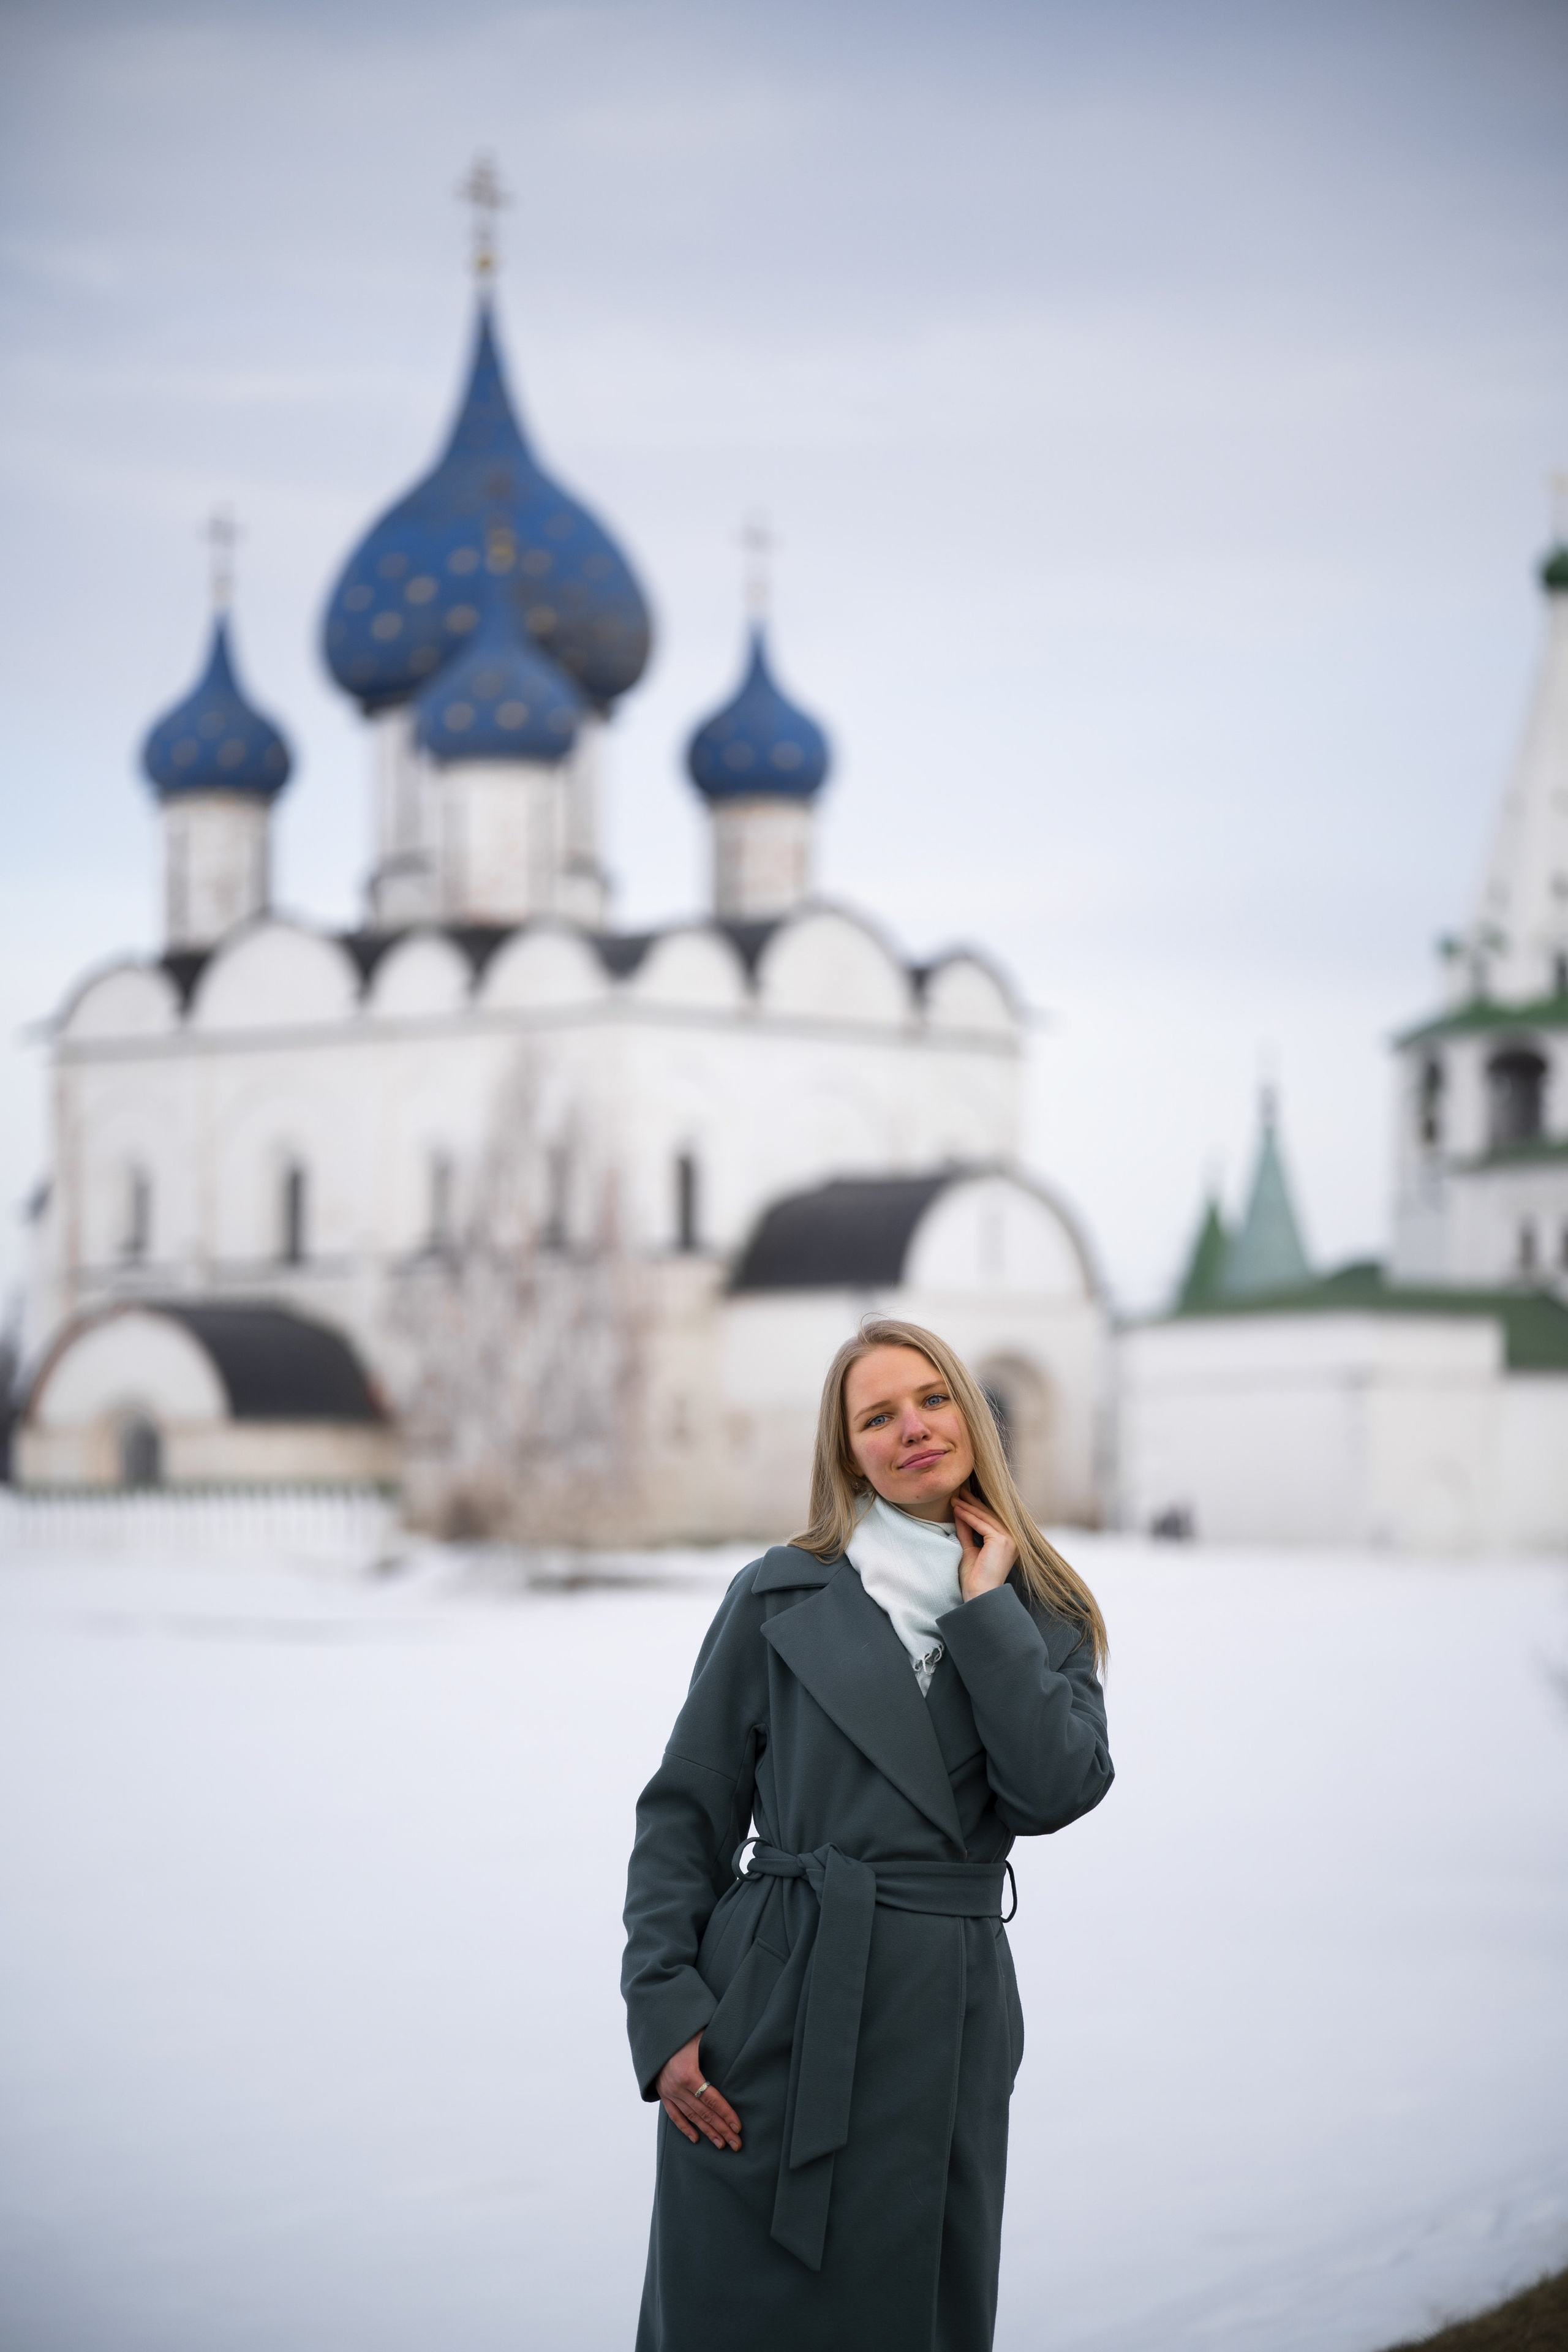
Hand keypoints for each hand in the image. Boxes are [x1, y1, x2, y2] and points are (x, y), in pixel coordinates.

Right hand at [655, 2031, 741, 2151]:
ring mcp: (669, 2092)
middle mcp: (677, 2087)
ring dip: (707, 2132)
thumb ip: (717, 2045)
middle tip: (736, 2144)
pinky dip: (684, 2127)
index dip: (726, 2114)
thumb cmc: (682, 2031)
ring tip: (721, 2144)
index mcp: (688, 2073)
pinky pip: (674, 2114)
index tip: (738, 2127)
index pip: (711, 2099)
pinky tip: (696, 2139)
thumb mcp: (700, 2036)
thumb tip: (741, 2046)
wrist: (655, 2032)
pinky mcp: (663, 2093)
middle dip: (721, 2129)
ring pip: (691, 2116)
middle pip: (704, 2113)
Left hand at [952, 1491, 1017, 1600]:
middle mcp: (1013, 1539)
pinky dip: (968, 1516)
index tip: (962, 1498)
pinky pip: (982, 1524)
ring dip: (968, 1506)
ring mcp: (1010, 1539)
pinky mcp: (1002, 1541)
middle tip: (959, 1491)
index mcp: (1009, 1542)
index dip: (976, 1507)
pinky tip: (956, 1509)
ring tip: (954, 1498)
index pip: (991, 1520)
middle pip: (990, 1515)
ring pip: (985, 1517)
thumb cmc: (974, 1578)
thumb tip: (959, 1512)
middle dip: (973, 1502)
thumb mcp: (969, 1549)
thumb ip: (967, 1531)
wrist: (979, 1596)